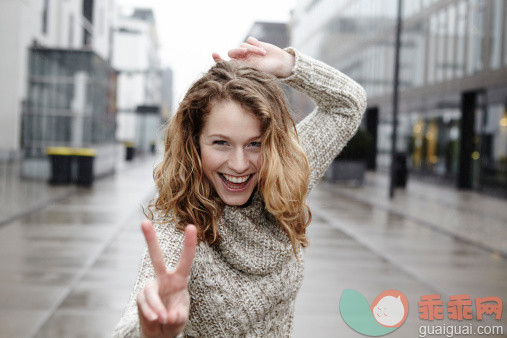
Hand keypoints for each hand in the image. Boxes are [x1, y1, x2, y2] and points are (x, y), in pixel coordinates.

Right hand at [136, 221, 196, 337]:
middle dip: (150, 239)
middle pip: (156, 257)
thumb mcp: (181, 318)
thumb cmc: (174, 319)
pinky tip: (155, 320)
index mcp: (179, 279)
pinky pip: (144, 304)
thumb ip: (178, 316)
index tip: (191, 226)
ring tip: (164, 319)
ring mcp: (151, 287)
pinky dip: (151, 314)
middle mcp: (164, 278)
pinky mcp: (141, 297)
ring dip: (157, 308)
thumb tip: (167, 316)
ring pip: (151, 293)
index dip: (189, 243)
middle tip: (143, 222)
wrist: (160, 331)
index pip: (186, 259)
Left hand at [212, 36, 294, 77]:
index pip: (225, 63)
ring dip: (252, 48)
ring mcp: (248, 51)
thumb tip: (229, 61)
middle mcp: (242, 59)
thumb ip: (242, 65)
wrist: (281, 64)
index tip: (214, 53)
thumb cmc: (268, 71)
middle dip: (237, 51)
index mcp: (240, 68)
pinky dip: (255, 43)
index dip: (218, 59)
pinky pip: (250, 40)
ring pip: (242, 45)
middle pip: (232, 51)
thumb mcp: (254, 70)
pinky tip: (262, 49)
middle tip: (245, 52)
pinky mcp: (254, 44)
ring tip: (262, 54)